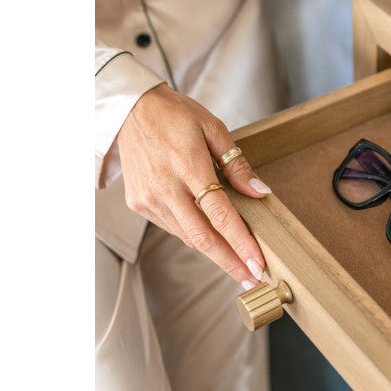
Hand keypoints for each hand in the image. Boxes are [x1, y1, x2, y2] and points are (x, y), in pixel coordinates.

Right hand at [115, 84, 270, 288]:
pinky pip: (173, 227)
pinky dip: (193, 234)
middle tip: (253, 280)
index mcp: (188, 166)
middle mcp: (166, 188)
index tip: (259, 264)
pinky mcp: (138, 203)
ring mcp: (149, 198)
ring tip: (238, 262)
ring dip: (214, 251)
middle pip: (202, 237)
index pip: (220, 214)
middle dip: (230, 262)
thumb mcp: (213, 128)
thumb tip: (260, 193)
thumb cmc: (175, 116)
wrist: (130, 110)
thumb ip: (237, 164)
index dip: (241, 243)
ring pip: (187, 235)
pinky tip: (210, 237)